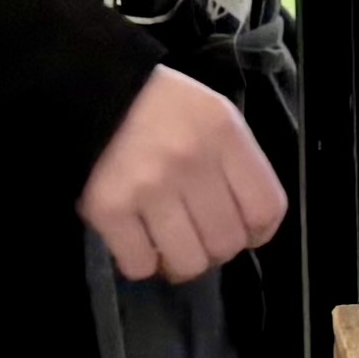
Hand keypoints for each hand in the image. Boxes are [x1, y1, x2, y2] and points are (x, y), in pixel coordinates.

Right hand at [80, 66, 281, 285]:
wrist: (92, 92)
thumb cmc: (160, 107)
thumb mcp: (213, 116)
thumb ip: (236, 164)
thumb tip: (250, 228)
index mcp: (223, 134)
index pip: (266, 209)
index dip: (256, 232)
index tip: (240, 231)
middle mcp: (191, 161)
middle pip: (227, 243)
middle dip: (213, 249)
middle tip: (195, 235)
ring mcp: (149, 187)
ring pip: (188, 263)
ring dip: (178, 262)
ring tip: (165, 244)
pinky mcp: (108, 208)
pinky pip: (139, 266)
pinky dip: (139, 263)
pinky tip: (135, 242)